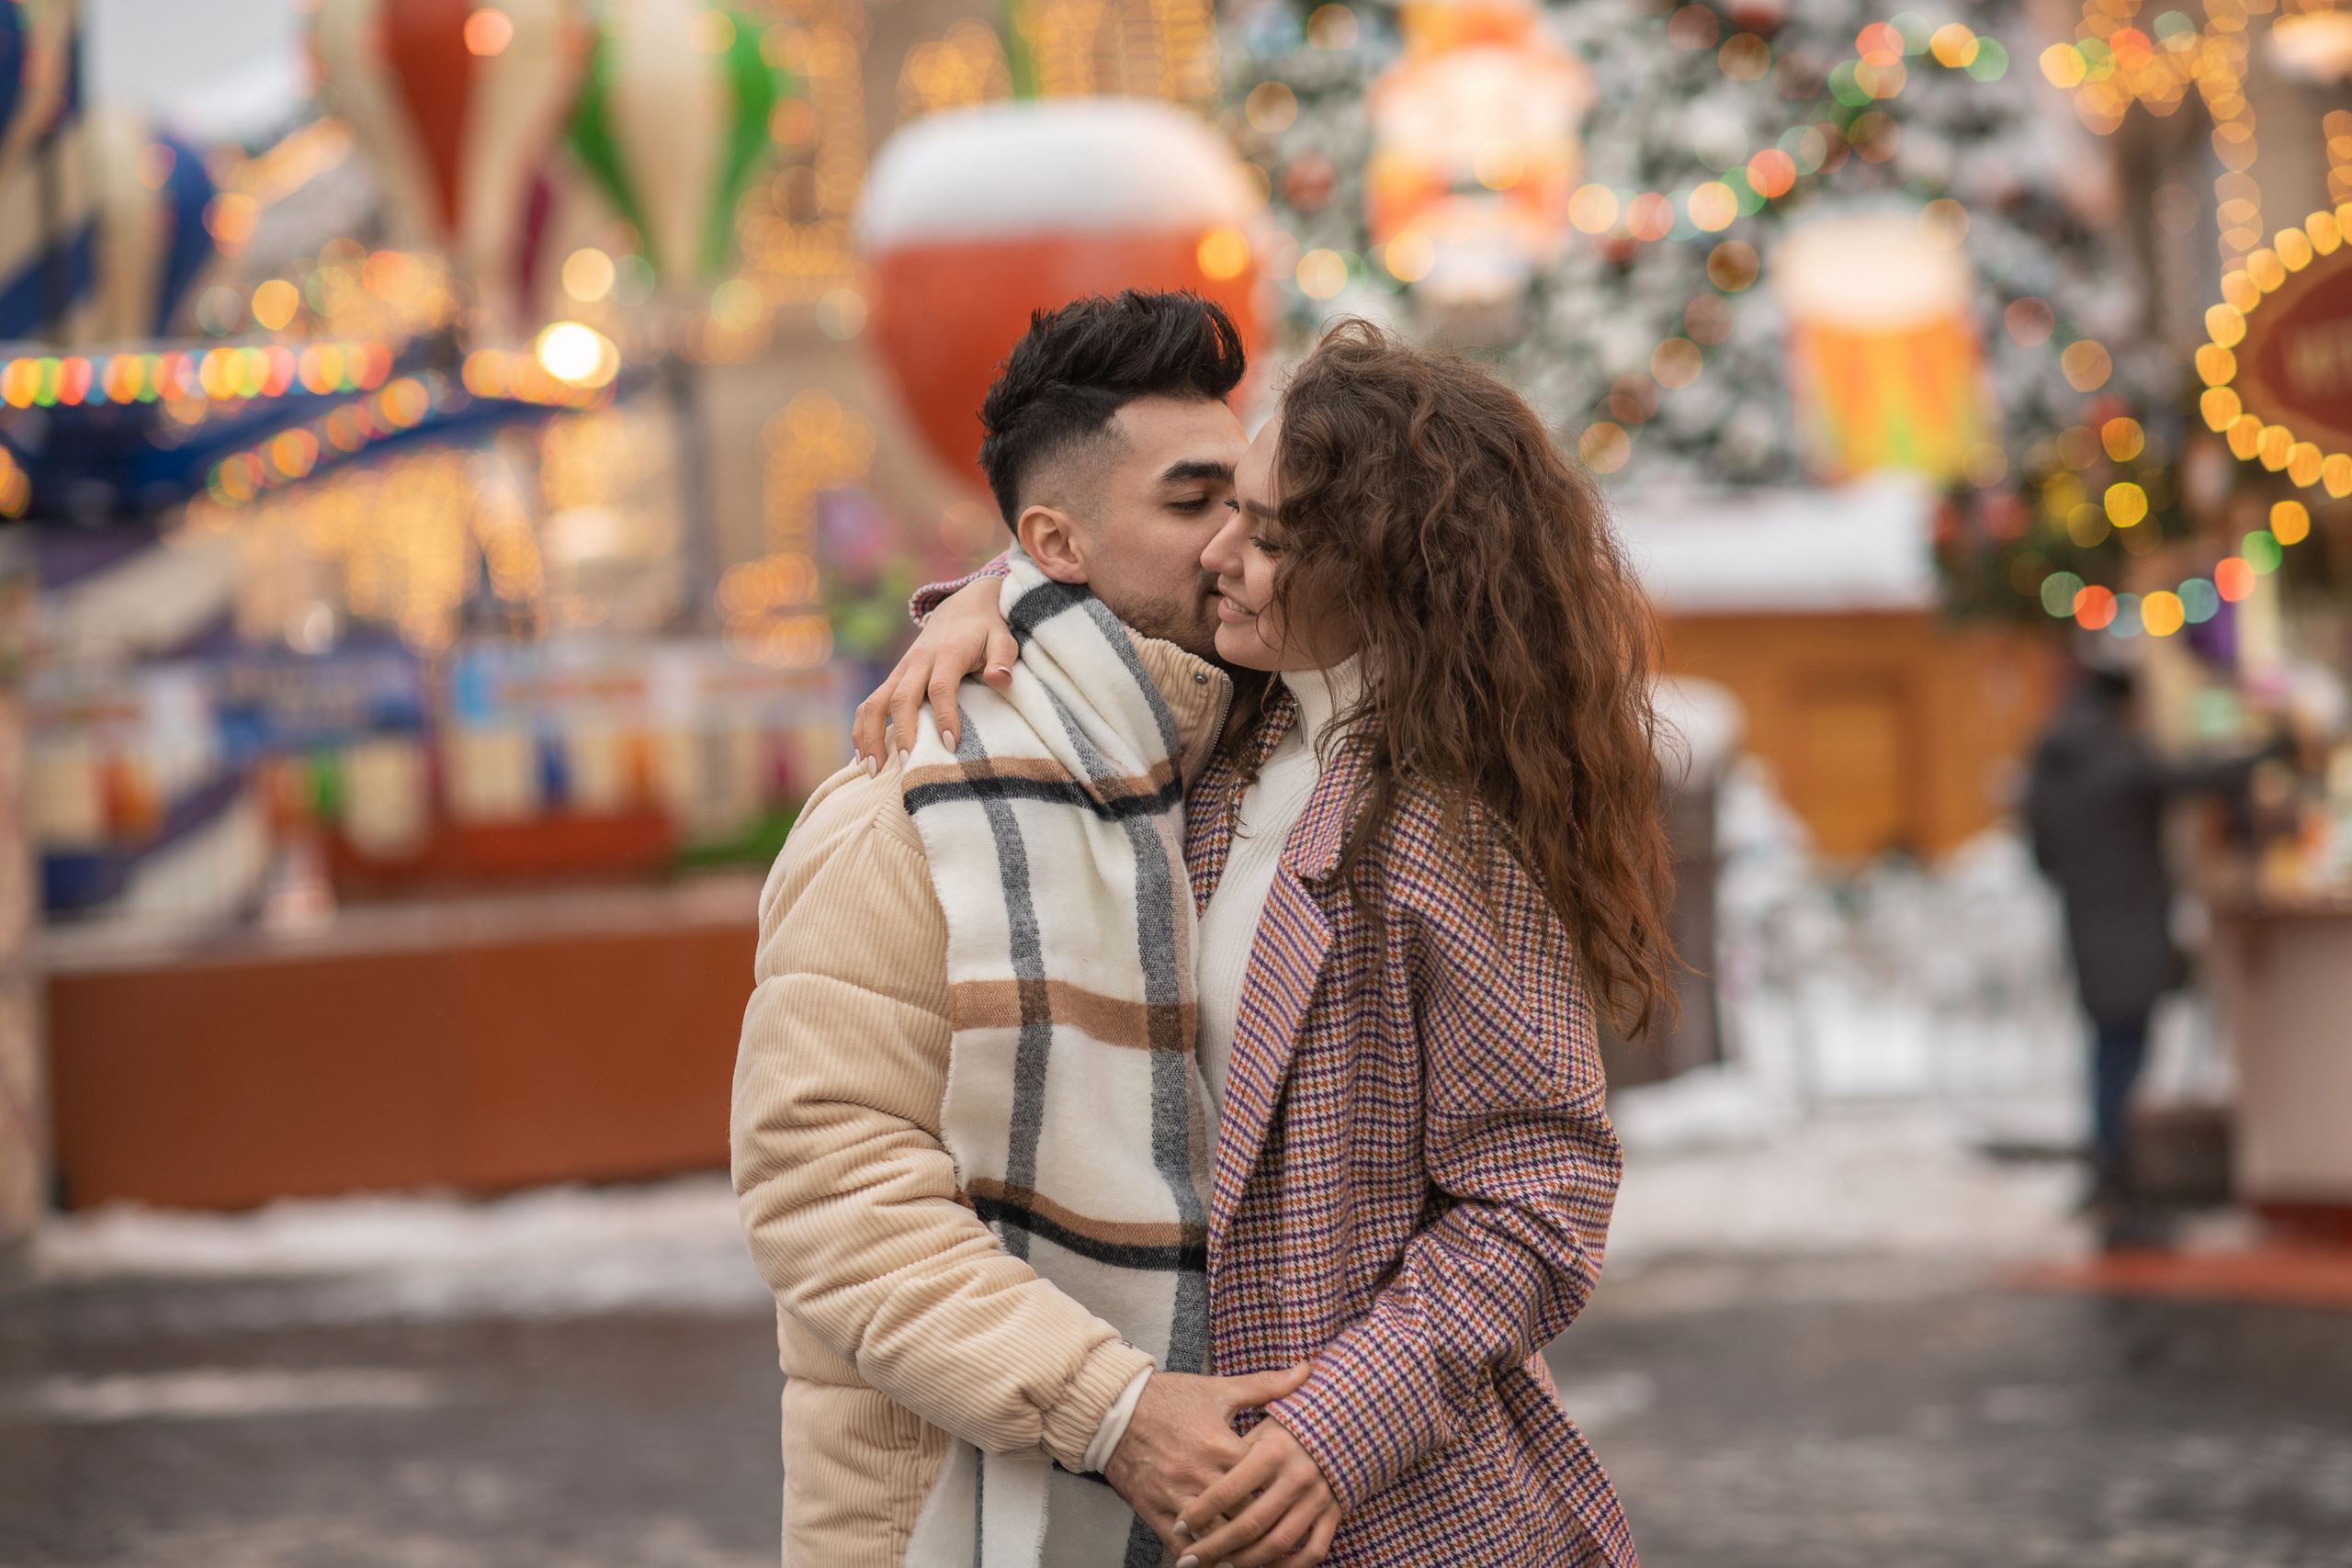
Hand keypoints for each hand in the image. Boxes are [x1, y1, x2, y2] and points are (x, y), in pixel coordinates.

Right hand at [851, 576, 1014, 765]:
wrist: (962, 608)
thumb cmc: (987, 630)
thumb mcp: (1004, 638)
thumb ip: (1003, 659)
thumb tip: (1000, 680)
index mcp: (947, 652)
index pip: (941, 686)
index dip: (944, 716)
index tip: (951, 745)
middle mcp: (918, 661)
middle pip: (902, 698)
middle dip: (903, 734)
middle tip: (908, 767)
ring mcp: (902, 670)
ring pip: (876, 702)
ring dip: (870, 736)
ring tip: (873, 770)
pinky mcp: (894, 678)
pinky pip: (870, 704)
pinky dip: (861, 730)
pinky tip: (863, 756)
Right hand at [1105, 1364, 1311, 1556]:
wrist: (1113, 1407)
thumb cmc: (1169, 1397)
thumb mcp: (1218, 1389)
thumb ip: (1265, 1385)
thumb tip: (1306, 1370)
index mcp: (1219, 1443)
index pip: (1260, 1479)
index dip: (1280, 1492)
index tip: (1296, 1502)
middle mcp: (1198, 1473)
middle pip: (1242, 1513)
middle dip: (1263, 1528)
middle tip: (1284, 1538)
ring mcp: (1174, 1493)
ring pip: (1214, 1534)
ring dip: (1236, 1550)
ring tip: (1256, 1559)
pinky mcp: (1152, 1508)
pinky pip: (1178, 1542)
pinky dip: (1197, 1558)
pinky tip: (1214, 1564)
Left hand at [1174, 1413, 1339, 1567]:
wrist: (1347, 1416)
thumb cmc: (1293, 1419)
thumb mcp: (1263, 1421)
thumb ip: (1235, 1447)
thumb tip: (1198, 1469)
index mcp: (1273, 1451)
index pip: (1228, 1490)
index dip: (1200, 1512)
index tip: (1179, 1525)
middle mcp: (1296, 1476)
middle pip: (1250, 1524)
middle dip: (1214, 1547)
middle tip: (1189, 1560)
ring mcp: (1317, 1497)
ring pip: (1278, 1542)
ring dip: (1246, 1561)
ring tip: (1220, 1567)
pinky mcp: (1334, 1511)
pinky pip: (1313, 1550)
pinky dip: (1290, 1566)